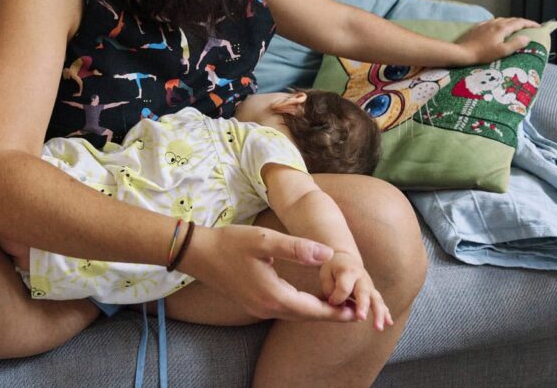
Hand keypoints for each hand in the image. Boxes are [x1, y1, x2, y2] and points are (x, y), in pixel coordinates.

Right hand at [177, 224, 348, 321]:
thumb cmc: (231, 243)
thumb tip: (327, 254)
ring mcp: (259, 308)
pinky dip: (302, 307)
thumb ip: (297, 248)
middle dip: (331, 314)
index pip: (313, 309)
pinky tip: (309, 299)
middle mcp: (267, 308)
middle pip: (307, 316)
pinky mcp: (253, 303)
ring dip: (317, 311)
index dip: (336, 311)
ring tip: (338, 306)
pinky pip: (285, 310)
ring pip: (296, 314)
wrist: (199, 253)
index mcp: (273, 295)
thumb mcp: (266, 240)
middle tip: (355, 312)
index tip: (356, 311)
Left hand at [319, 252, 392, 330]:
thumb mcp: (325, 273)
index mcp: (348, 272)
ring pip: (376, 299)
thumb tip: (337, 304)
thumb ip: (328, 288)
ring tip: (378, 328)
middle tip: (361, 318)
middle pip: (364, 293)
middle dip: (363, 306)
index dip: (337, 297)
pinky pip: (381, 303)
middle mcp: (362, 278)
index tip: (331, 302)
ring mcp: (369, 286)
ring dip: (379, 313)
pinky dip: (385, 313)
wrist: (346, 259)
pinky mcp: (373, 293)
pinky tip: (389, 323)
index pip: (344, 287)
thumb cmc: (333, 268)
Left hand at [454, 17, 539, 64]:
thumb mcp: (502, 51)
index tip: (538, 26)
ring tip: (516, 28)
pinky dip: (500, 23)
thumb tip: (527, 37)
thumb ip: (516, 44)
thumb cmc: (483, 54)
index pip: (520, 22)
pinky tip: (498, 28)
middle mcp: (494, 23)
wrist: (462, 52)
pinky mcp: (478, 27)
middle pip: (511, 20)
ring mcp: (485, 24)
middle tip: (529, 28)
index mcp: (502, 28)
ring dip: (511, 22)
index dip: (530, 24)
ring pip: (502, 20)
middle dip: (522, 23)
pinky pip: (492, 22)